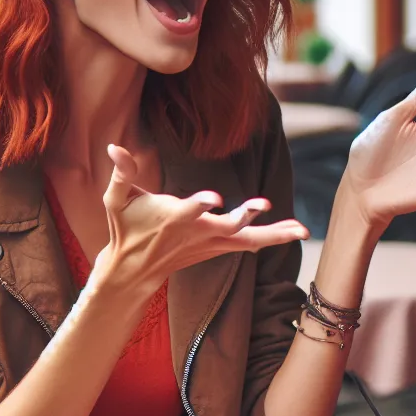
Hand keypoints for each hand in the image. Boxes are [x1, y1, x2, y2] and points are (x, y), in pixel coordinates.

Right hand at [96, 144, 308, 293]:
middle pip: (227, 228)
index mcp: (173, 218)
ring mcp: (212, 243)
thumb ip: (120, 173)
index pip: (190, 210)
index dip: (201, 203)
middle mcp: (197, 232)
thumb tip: (113, 146)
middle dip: (245, 217)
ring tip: (302, 230)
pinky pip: (252, 244)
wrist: (134, 269)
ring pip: (248, 240)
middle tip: (264, 203)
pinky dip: (274, 238)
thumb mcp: (116, 200)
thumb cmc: (126, 228)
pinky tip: (296, 232)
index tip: (215, 197)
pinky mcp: (219, 248)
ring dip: (275, 234)